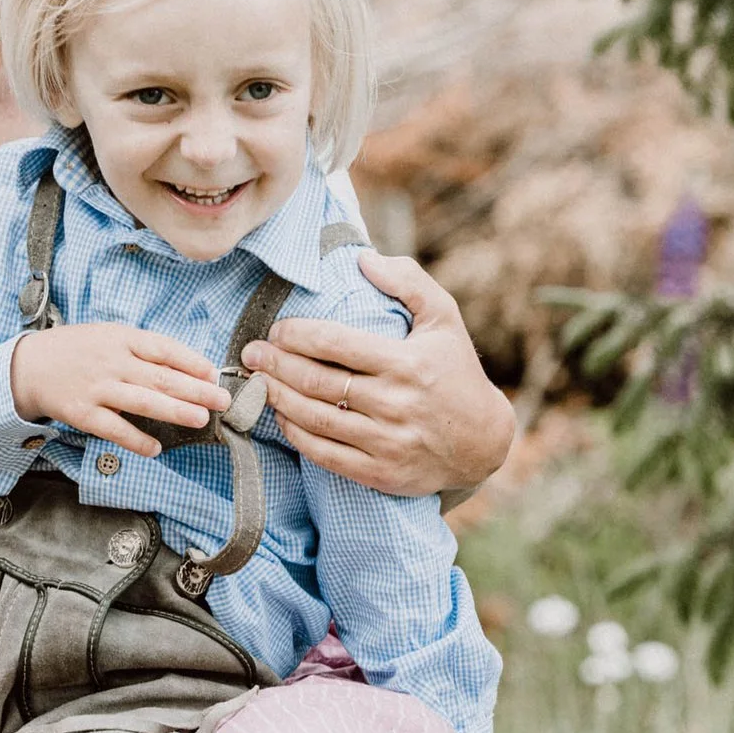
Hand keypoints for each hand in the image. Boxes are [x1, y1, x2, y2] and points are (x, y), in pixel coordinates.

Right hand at [8, 323, 230, 457]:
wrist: (29, 366)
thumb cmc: (76, 350)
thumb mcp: (108, 336)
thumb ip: (142, 349)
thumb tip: (185, 367)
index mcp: (120, 339)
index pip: (163, 348)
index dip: (191, 361)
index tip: (214, 373)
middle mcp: (111, 362)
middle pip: (160, 377)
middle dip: (195, 389)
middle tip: (222, 400)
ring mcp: (96, 388)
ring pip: (142, 402)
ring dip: (174, 411)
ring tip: (201, 419)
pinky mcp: (82, 413)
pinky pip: (114, 429)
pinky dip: (135, 440)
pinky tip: (155, 448)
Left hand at [239, 252, 515, 497]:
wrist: (483, 441)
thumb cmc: (455, 372)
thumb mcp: (444, 320)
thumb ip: (409, 282)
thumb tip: (364, 260)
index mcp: (407, 363)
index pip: (335, 343)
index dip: (296, 334)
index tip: (276, 329)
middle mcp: (395, 403)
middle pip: (316, 381)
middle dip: (275, 364)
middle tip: (251, 353)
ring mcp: (387, 441)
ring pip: (314, 417)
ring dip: (277, 397)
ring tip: (257, 381)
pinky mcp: (380, 472)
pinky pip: (324, 454)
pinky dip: (296, 434)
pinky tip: (281, 415)